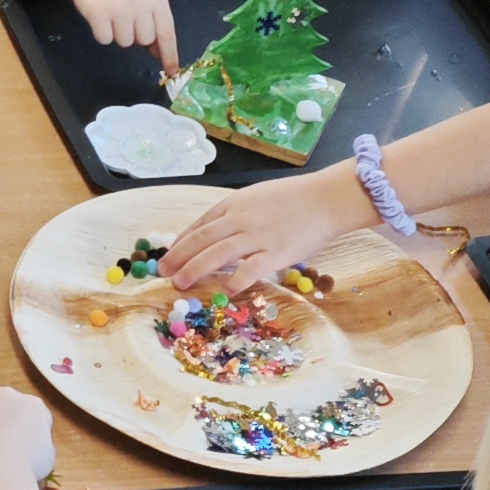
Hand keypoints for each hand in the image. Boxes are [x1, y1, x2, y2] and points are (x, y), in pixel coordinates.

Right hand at [66, 0, 178, 70]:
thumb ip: (154, 18)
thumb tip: (157, 51)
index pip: (167, 32)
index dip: (169, 54)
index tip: (171, 71)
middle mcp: (140, 3)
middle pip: (145, 40)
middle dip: (136, 35)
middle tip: (125, 18)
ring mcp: (119, 9)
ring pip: (125, 42)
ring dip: (117, 33)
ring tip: (111, 13)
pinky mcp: (99, 15)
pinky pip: (105, 40)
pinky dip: (101, 32)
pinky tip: (99, 15)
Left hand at [164, 160, 373, 292]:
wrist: (327, 198)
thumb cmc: (294, 199)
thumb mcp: (257, 198)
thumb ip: (235, 216)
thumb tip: (214, 236)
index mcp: (234, 204)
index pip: (199, 225)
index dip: (181, 243)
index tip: (168, 256)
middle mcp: (240, 219)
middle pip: (201, 240)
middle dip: (178, 258)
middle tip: (162, 273)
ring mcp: (258, 236)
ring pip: (217, 254)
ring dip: (194, 270)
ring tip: (180, 284)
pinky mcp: (277, 253)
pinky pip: (250, 269)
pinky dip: (234, 280)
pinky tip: (224, 291)